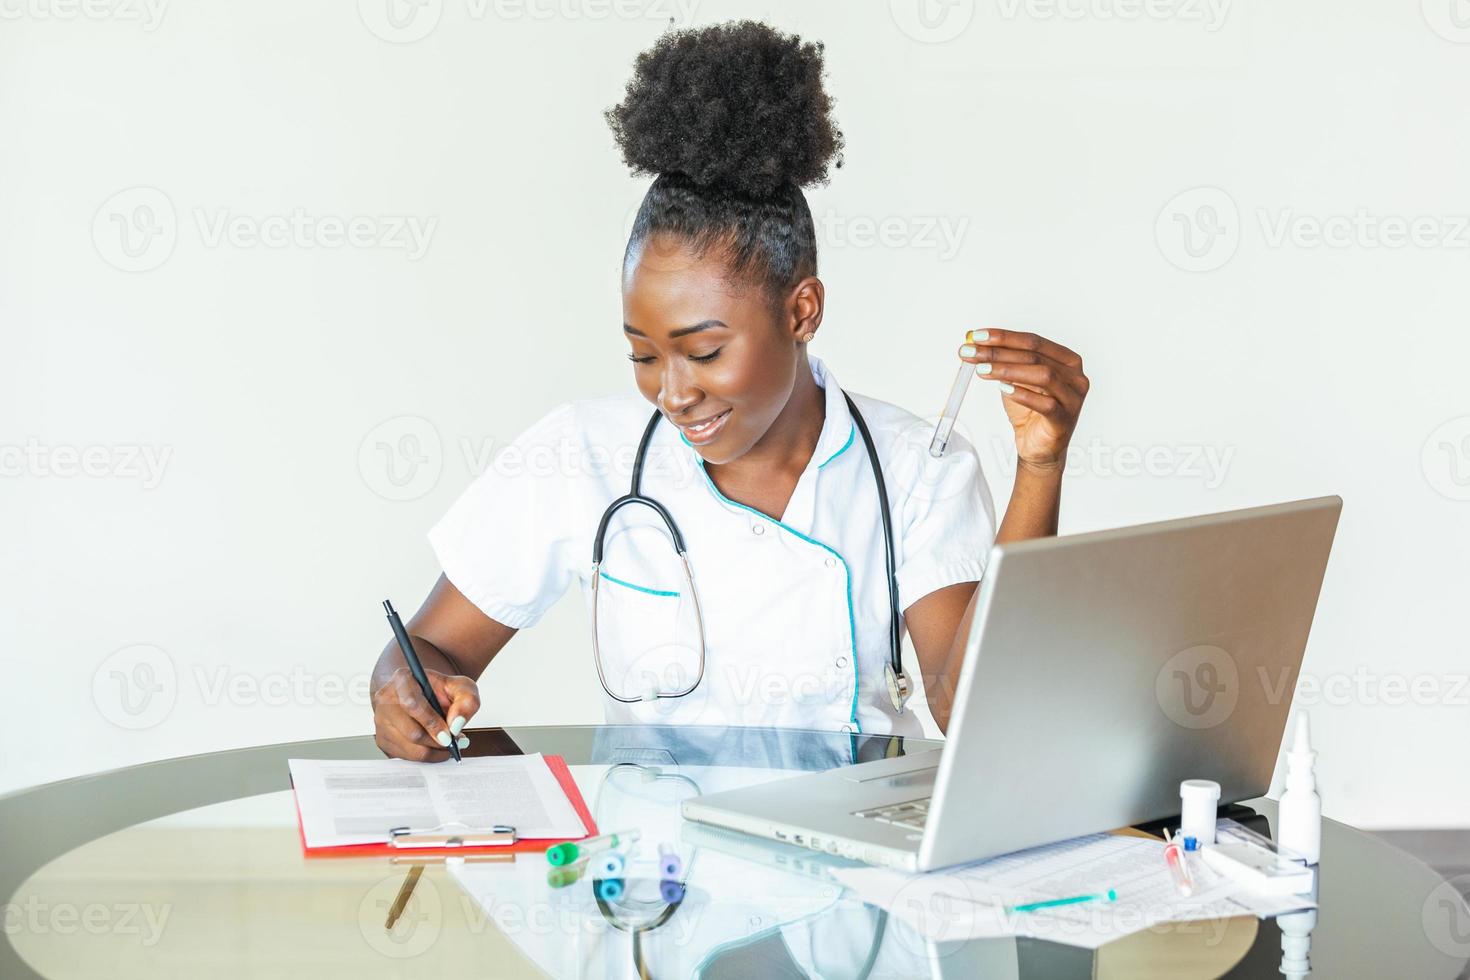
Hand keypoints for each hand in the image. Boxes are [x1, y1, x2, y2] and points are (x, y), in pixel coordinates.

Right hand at [371, 667, 480, 761]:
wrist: (423, 694)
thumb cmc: (440, 690)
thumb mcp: (461, 687)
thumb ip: (467, 700)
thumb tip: (456, 725)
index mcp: (402, 679)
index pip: (412, 704)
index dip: (432, 723)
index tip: (449, 735)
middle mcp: (385, 700)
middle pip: (411, 732)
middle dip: (436, 742)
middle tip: (454, 742)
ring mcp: (381, 721)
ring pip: (409, 748)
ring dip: (433, 751)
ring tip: (447, 743)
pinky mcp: (382, 740)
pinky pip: (406, 757)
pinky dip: (425, 756)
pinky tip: (435, 746)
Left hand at [958, 328, 1088, 468]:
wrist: (1037, 447)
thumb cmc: (1029, 411)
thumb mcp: (1014, 380)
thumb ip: (1002, 360)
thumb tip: (974, 341)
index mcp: (1066, 360)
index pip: (1033, 341)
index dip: (1004, 337)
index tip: (977, 336)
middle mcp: (1074, 376)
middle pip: (1035, 356)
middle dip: (999, 352)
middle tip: (972, 352)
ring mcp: (1073, 398)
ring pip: (1043, 376)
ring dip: (1008, 370)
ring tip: (982, 370)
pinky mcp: (1064, 419)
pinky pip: (1046, 404)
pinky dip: (1023, 395)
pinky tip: (1004, 389)